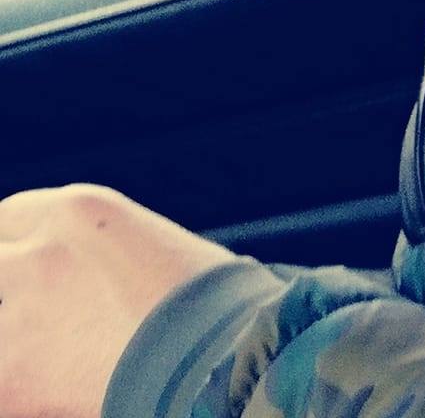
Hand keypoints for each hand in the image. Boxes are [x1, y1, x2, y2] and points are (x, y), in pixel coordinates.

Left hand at [0, 184, 233, 417]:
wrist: (218, 356)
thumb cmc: (210, 304)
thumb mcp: (152, 250)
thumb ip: (101, 258)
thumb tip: (85, 288)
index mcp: (79, 210)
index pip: (8, 220)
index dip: (12, 248)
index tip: (20, 269)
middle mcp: (39, 252)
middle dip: (6, 285)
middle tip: (35, 317)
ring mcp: (17, 315)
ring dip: (14, 345)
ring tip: (54, 360)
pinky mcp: (9, 379)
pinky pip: (1, 387)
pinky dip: (18, 394)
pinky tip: (48, 398)